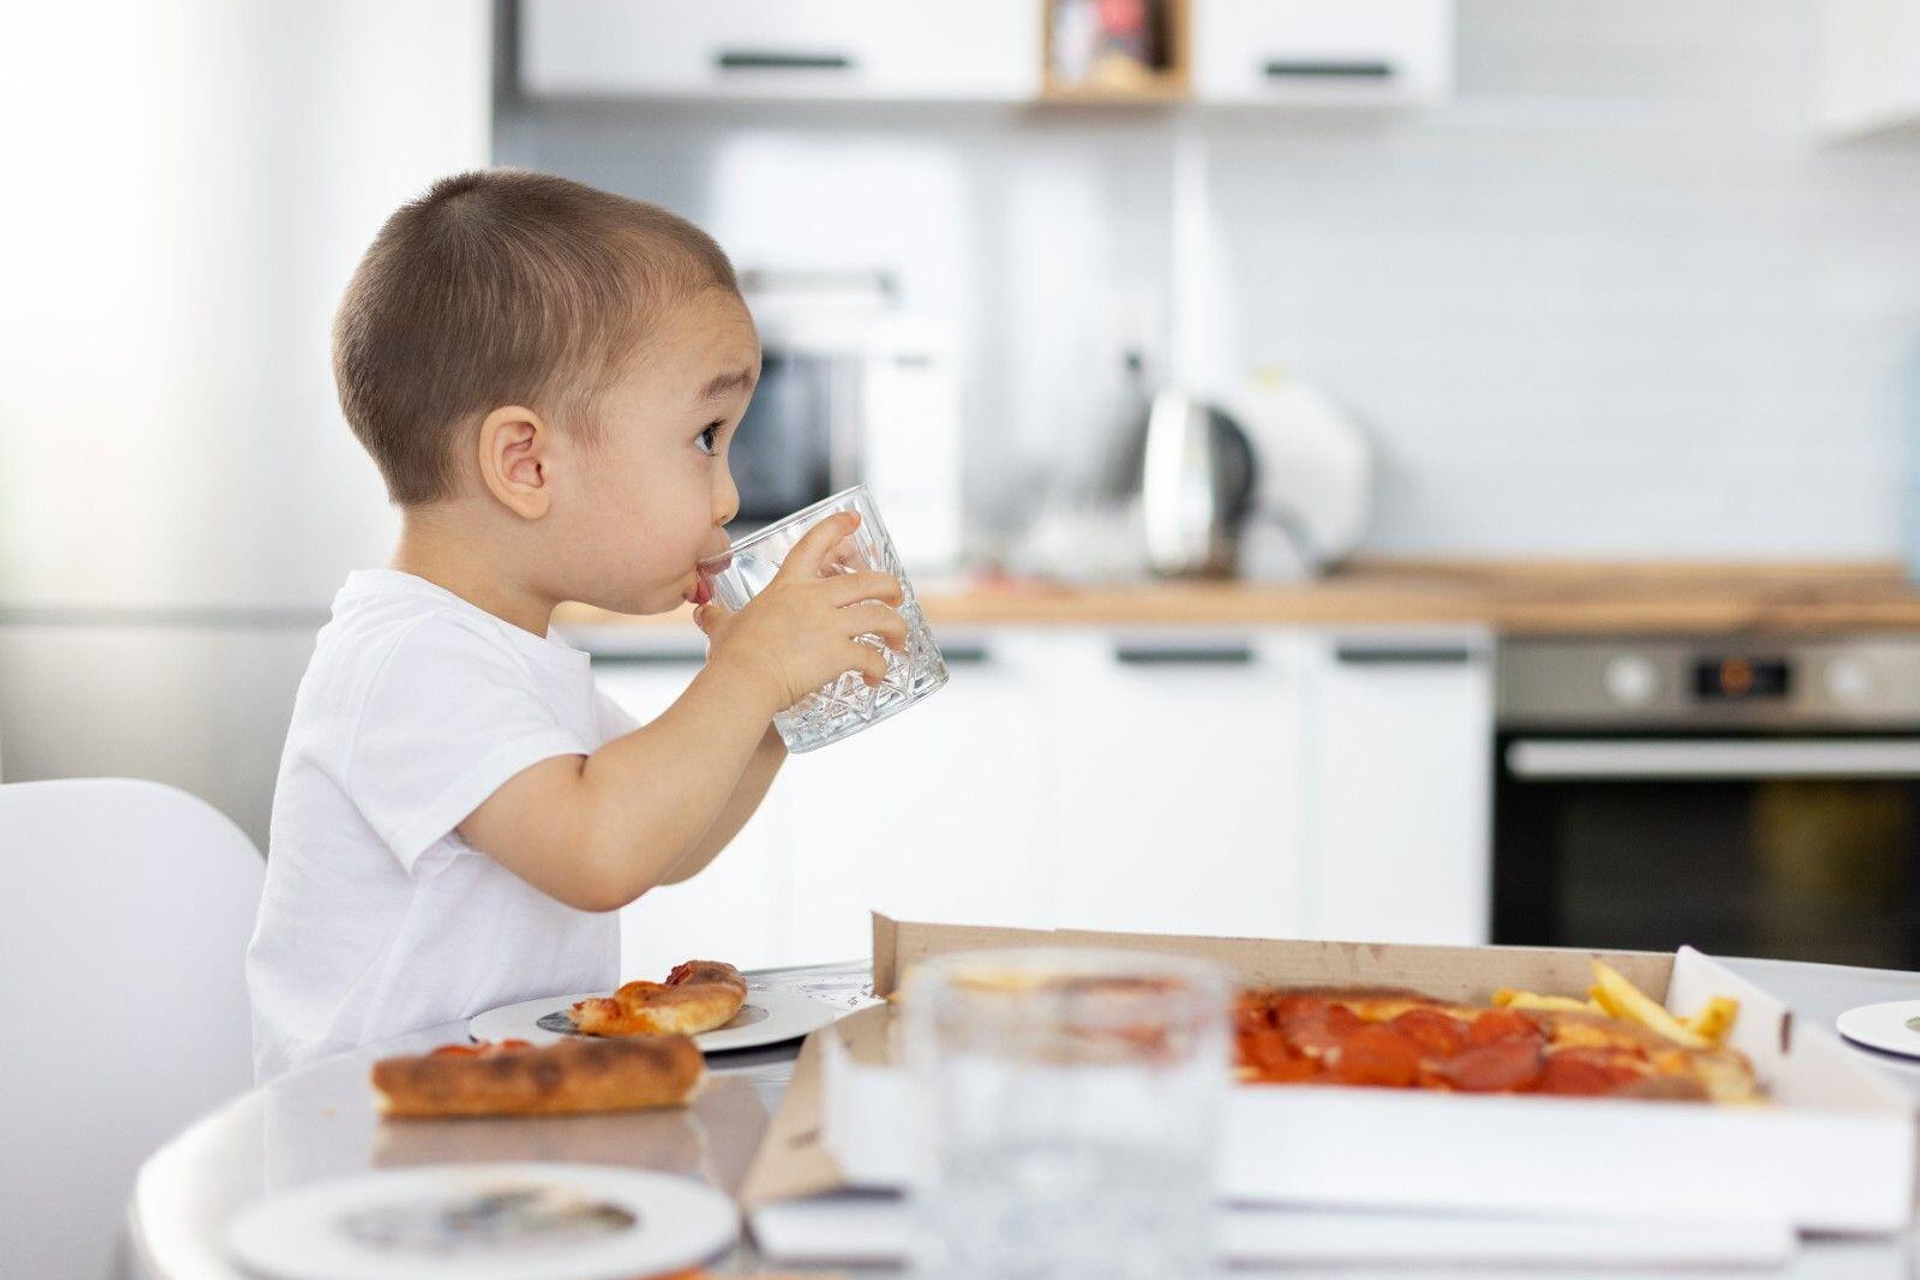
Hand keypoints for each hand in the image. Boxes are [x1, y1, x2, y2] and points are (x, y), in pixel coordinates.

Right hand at [694, 512, 906, 714]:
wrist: (743, 682)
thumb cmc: (732, 655)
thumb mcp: (723, 627)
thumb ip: (717, 617)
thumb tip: (703, 612)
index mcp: (788, 586)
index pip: (814, 544)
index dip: (837, 527)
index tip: (854, 521)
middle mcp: (815, 599)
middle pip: (868, 582)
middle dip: (890, 587)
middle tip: (896, 597)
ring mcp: (830, 625)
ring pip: (881, 618)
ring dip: (897, 628)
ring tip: (899, 641)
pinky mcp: (840, 654)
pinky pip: (872, 657)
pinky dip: (880, 667)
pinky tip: (876, 677)